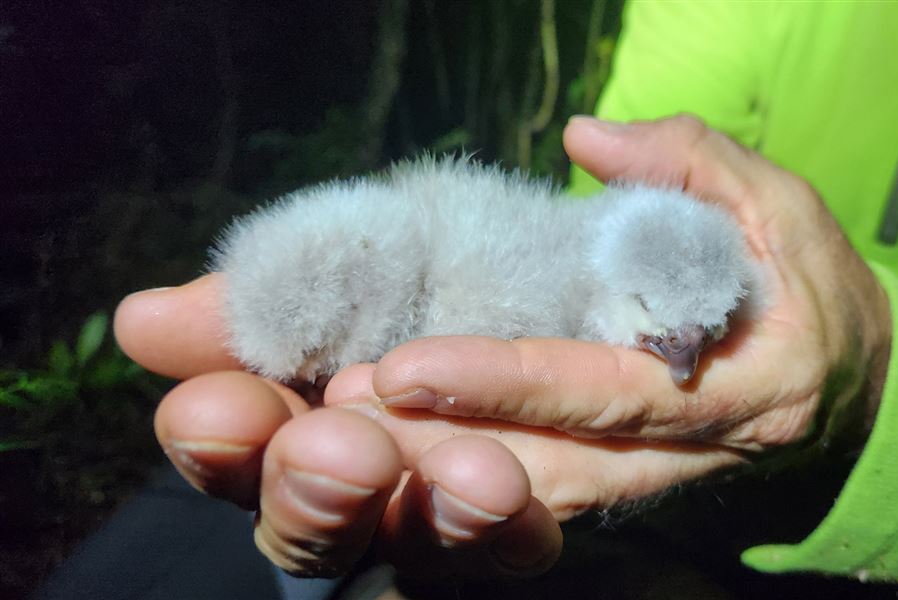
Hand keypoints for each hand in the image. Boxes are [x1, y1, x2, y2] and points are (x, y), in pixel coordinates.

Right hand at [114, 279, 561, 578]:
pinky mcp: (543, 519)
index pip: (244, 454)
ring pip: (425, 548)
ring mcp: (457, 512)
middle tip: (335, 448)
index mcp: (313, 415)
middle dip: (314, 495)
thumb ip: (272, 295)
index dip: (220, 444)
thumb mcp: (373, 254)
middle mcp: (376, 483)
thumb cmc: (462, 260)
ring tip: (468, 473)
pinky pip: (521, 543)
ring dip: (431, 513)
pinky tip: (505, 487)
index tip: (215, 408)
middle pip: (319, 531)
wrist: (582, 262)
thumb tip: (141, 321)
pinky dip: (509, 522)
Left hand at [361, 113, 891, 502]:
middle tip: (334, 416)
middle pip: (548, 467)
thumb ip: (689, 163)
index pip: (602, 393)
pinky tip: (398, 446)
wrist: (856, 384)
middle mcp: (686, 454)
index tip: (404, 366)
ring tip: (340, 434)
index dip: (504, 383)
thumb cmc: (816, 288)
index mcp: (737, 389)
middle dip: (437, 449)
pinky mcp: (627, 476)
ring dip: (437, 471)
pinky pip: (544, 486)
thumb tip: (584, 140)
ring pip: (535, 493)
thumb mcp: (780, 207)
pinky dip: (469, 473)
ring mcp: (654, 478)